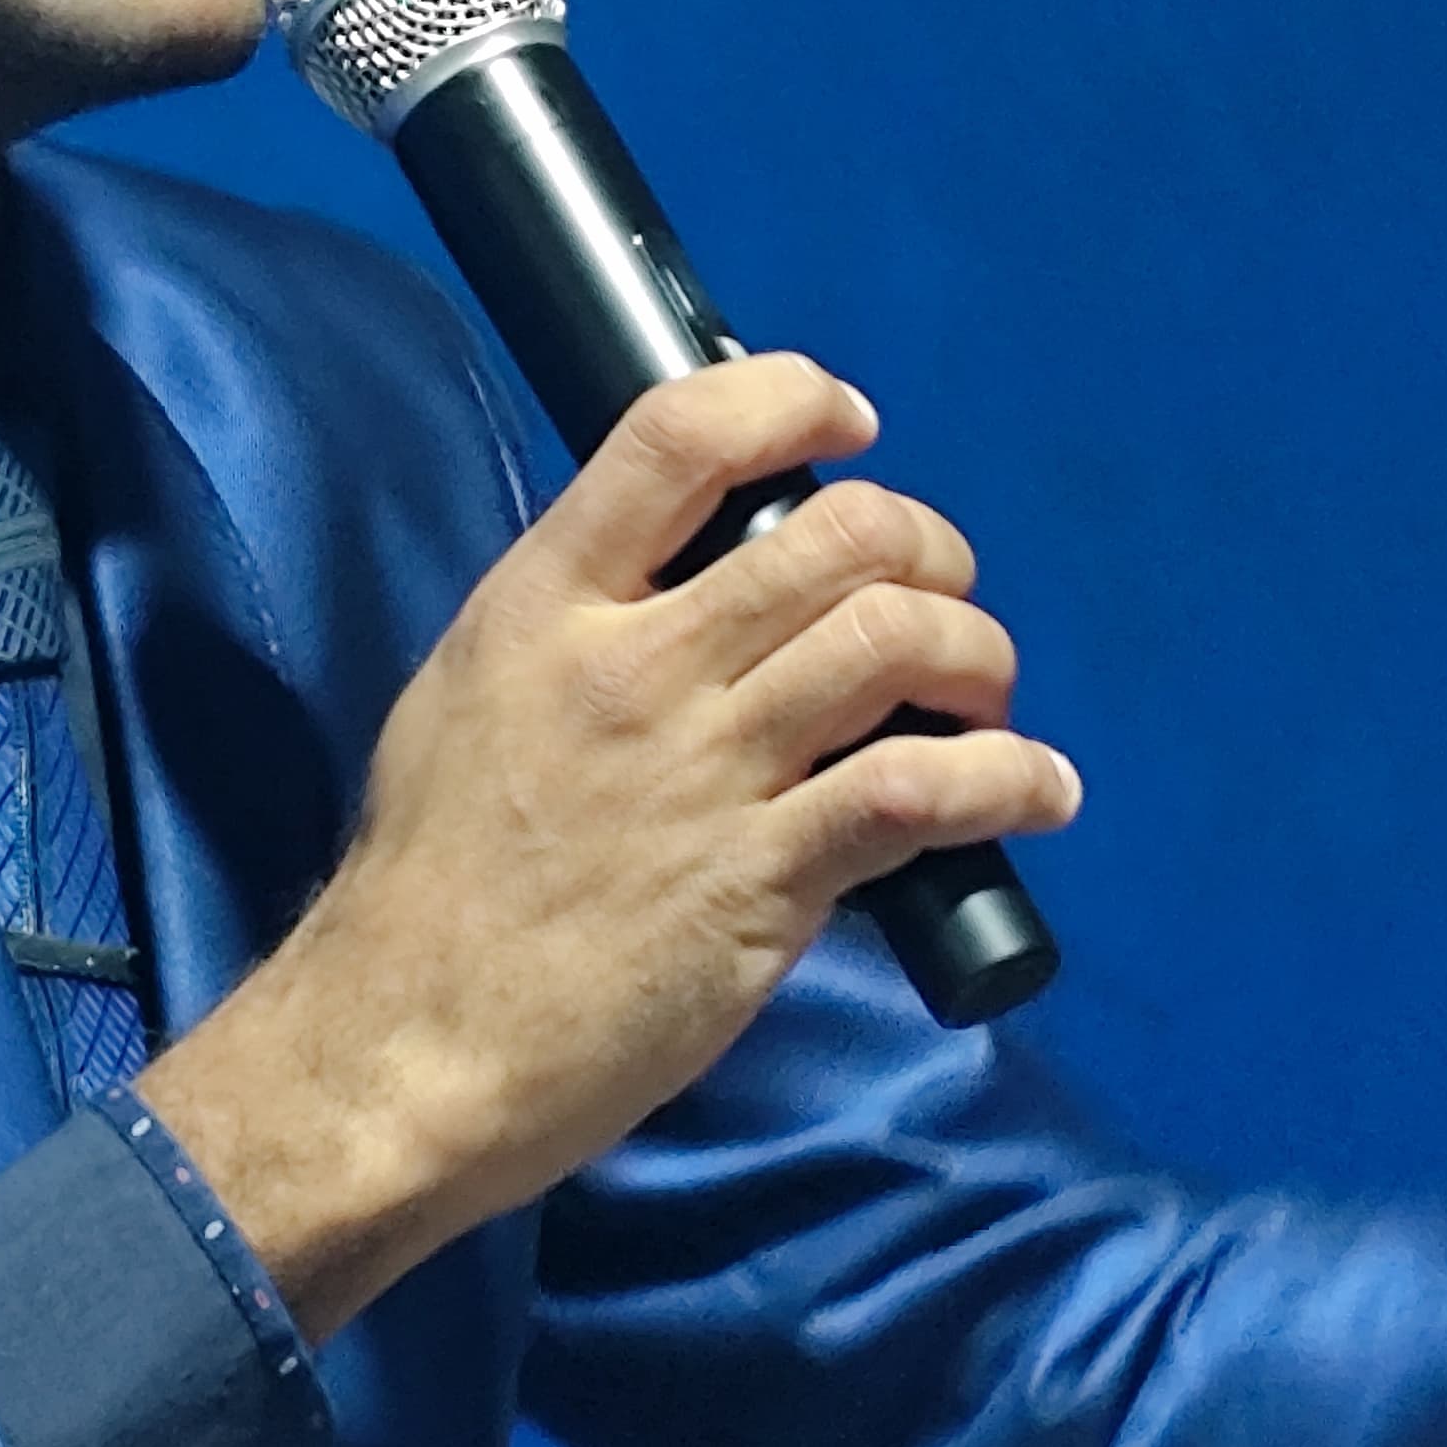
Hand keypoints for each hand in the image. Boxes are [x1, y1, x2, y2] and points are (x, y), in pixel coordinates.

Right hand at [136, 353, 1079, 1341]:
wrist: (411, 1045)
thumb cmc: (429, 880)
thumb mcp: (467, 697)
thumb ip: (570, 629)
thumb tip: (672, 581)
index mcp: (545, 603)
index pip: (679, 436)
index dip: (791, 401)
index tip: (846, 424)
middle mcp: (637, 667)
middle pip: (835, 536)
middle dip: (926, 548)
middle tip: (937, 594)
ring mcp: (708, 772)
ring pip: (894, 642)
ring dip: (976, 655)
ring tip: (982, 695)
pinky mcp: (768, 882)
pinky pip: (923, 792)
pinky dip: (1009, 779)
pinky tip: (1035, 791)